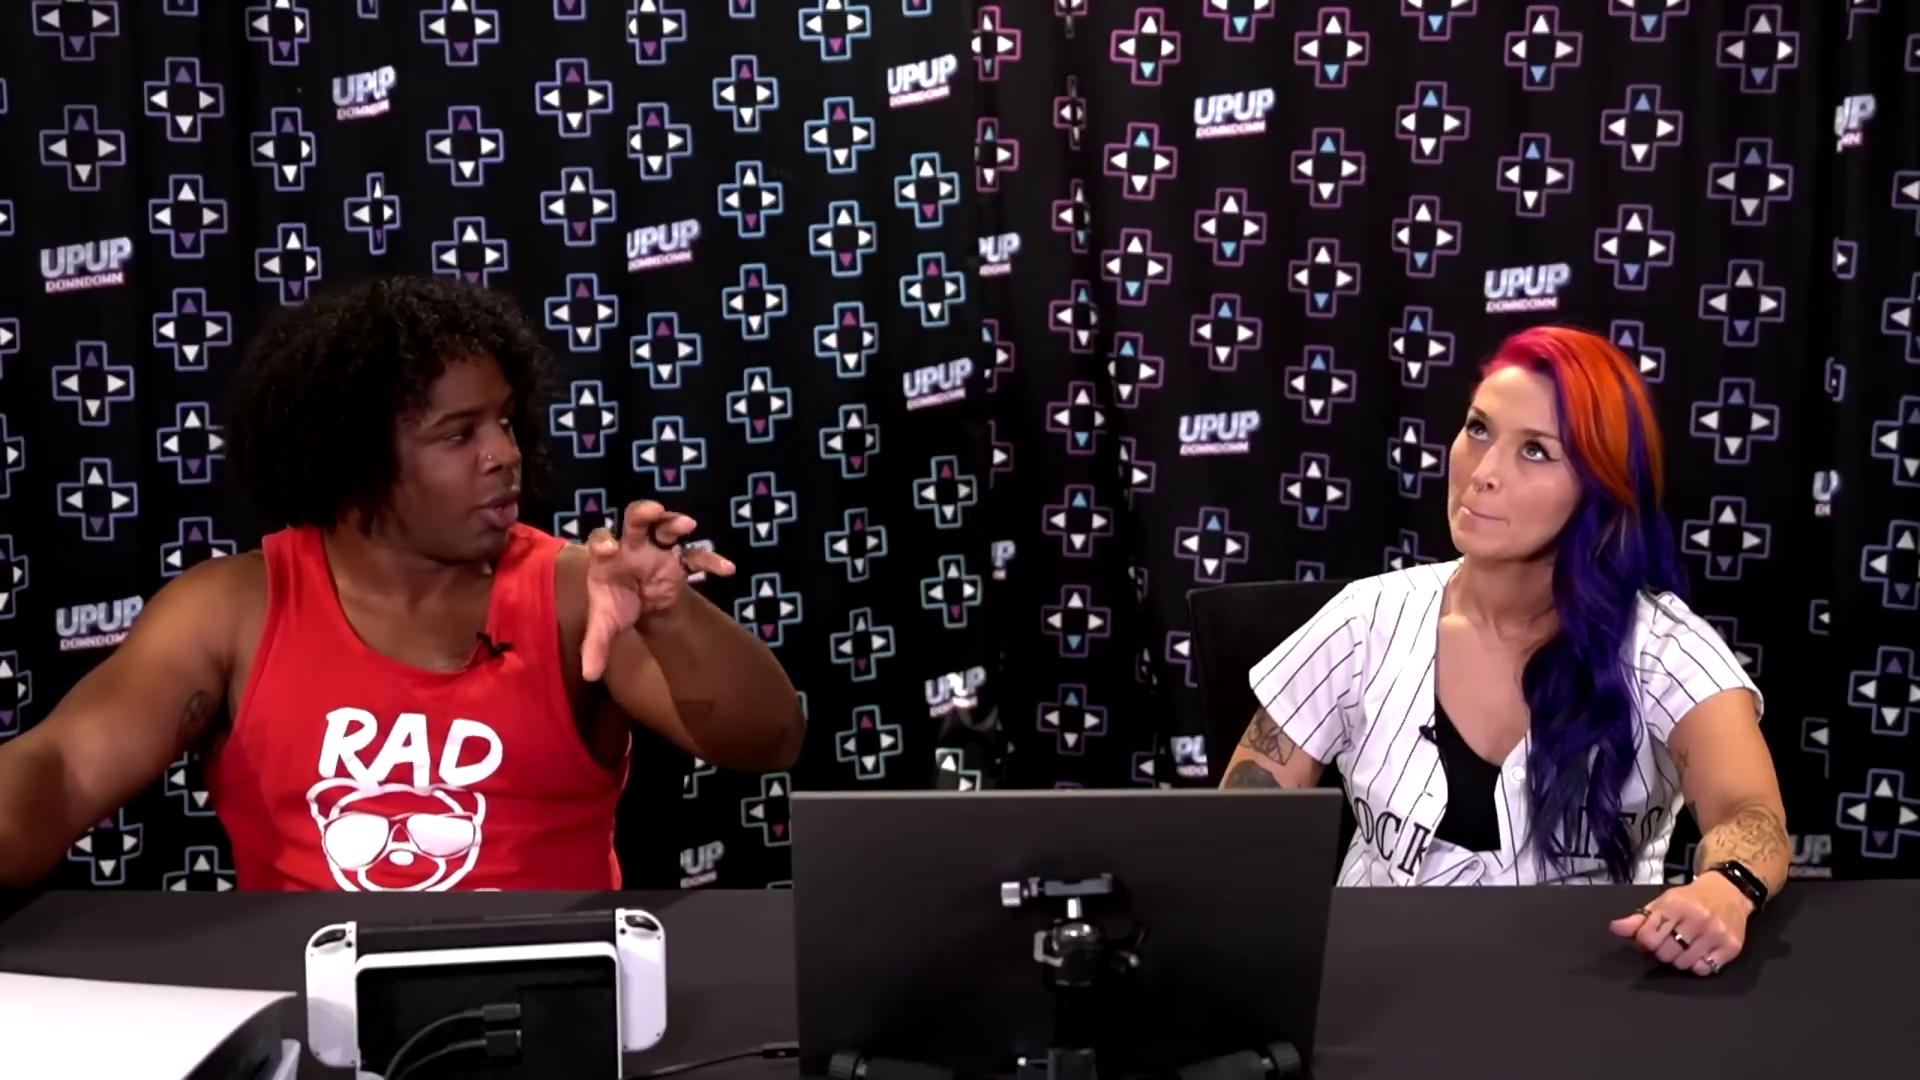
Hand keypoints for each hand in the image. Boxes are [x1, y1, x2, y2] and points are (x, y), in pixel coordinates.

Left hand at [581, 500, 735, 681]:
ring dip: (675, 524)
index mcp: (608, 557)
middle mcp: (632, 545)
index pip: (602, 540)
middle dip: (643, 513)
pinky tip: (727, 570)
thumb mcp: (606, 626)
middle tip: (653, 510)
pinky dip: (710, 561)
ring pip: (665, 528)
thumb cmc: (618, 607)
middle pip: (634, 520)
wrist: (641, 605)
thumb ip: (596, 646)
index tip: (610, 549)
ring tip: (688, 525)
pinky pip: (696, 556)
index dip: (604, 541)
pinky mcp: (679, 560)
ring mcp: (657, 549)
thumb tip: (589, 676)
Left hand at [1608, 872, 1752, 976]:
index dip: (1644, 942)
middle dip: (1662, 951)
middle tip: (1669, 942)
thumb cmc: (1691, 899)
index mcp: (1675, 905)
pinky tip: (1699, 952)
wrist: (1728, 892)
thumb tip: (1615, 929)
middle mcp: (1697, 919)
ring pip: (1683, 964)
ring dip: (1679, 959)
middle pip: (1665, 954)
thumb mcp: (1662, 902)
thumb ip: (1639, 919)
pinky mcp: (1731, 947)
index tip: (1650, 938)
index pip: (1647, 937)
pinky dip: (1698, 965)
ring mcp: (1716, 934)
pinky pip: (1705, 970)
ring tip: (1684, 946)